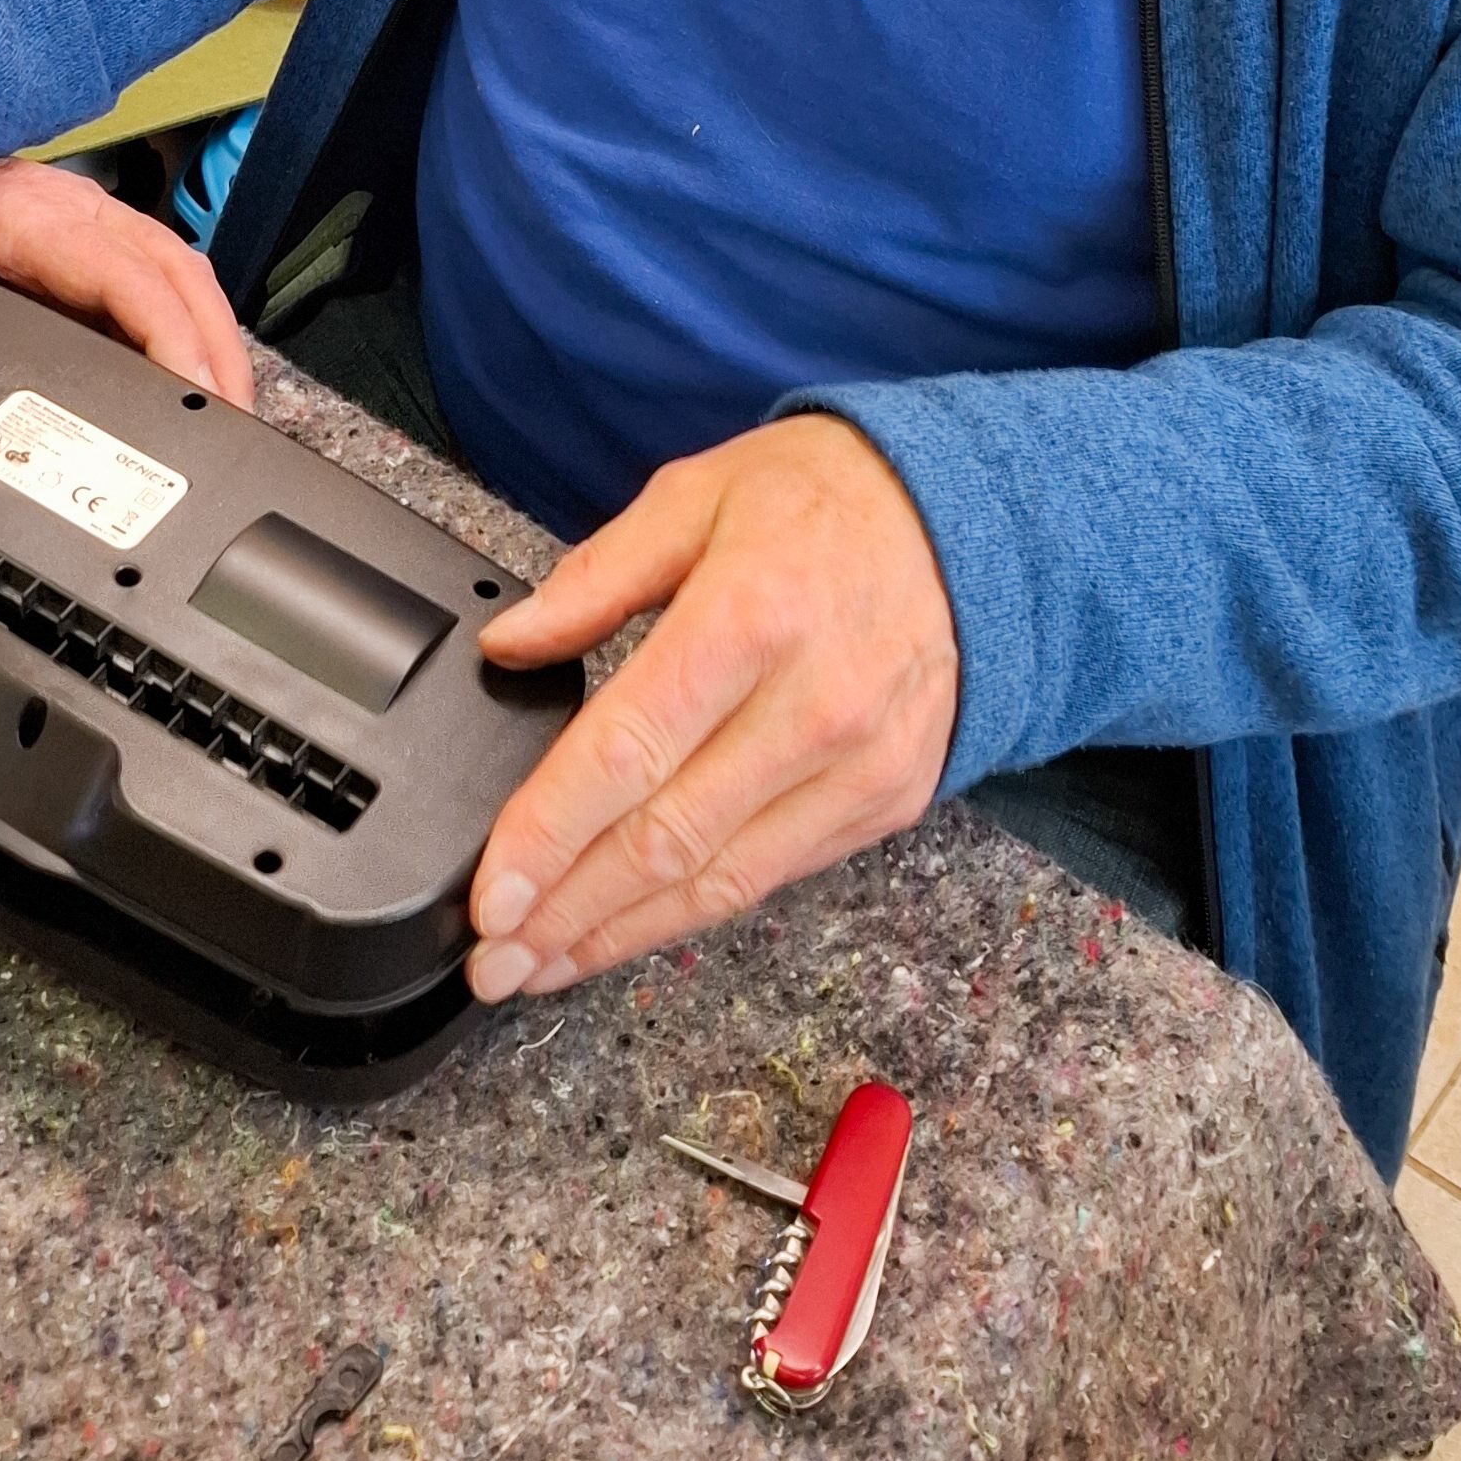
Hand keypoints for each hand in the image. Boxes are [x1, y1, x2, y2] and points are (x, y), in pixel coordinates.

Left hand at [0, 160, 251, 404]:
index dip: (170, 335)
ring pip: (177, 274)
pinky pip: (154, 280)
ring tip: (226, 407)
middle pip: (177, 272)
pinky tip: (190, 375)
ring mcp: (84, 225)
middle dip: (217, 347)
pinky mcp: (86, 246)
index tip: (195, 391)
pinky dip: (185, 328)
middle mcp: (69, 211)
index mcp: (25, 214)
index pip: (126, 275)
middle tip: (234, 415)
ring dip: (211, 338)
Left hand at [461, 414, 958, 1000]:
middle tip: (495, 960)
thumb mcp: (694, 495)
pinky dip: (697, 912)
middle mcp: (810, 707)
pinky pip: (774, 874)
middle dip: (568, 912)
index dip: (549, 835)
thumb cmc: (826, 498)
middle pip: (666, 839)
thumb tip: (509, 641)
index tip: (490, 895)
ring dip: (622, 935)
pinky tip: (634, 929)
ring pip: (720, 881)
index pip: (627, 754)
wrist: (969, 521)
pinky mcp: (887, 803)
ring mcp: (857, 767)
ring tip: (545, 965)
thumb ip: (595, 577)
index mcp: (749, 619)